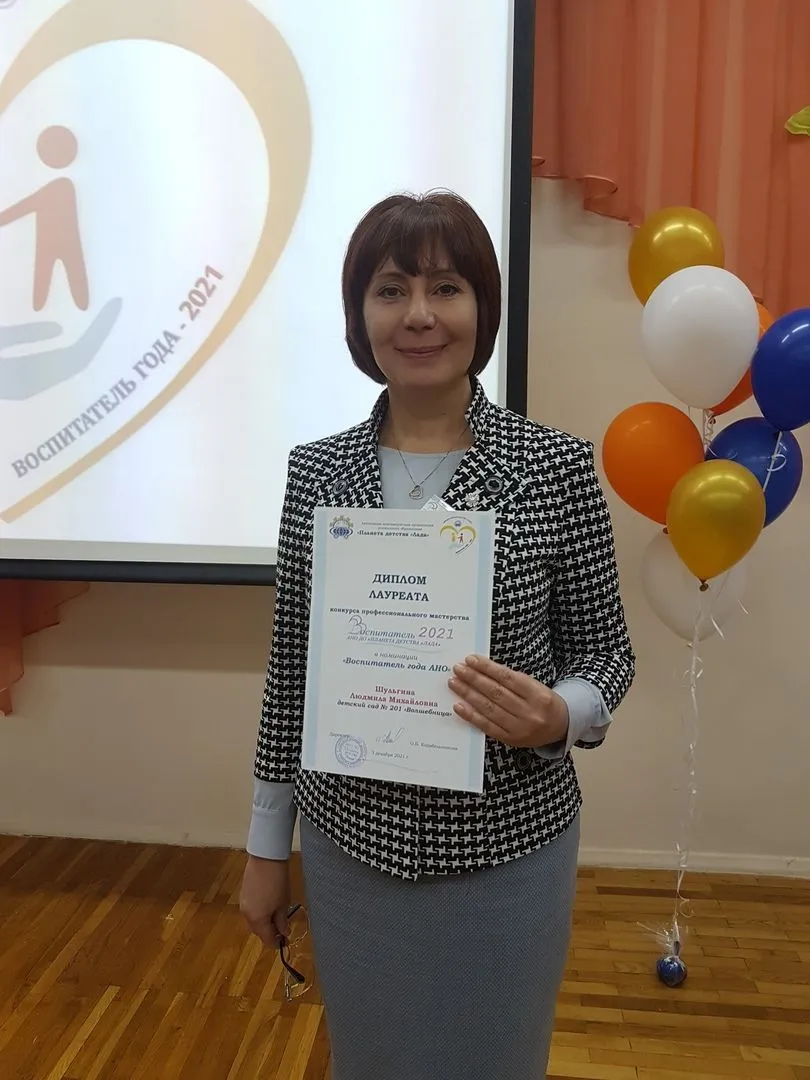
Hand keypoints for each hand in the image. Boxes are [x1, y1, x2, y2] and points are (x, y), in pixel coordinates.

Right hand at [239, 855, 290, 947]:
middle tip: (283, 929)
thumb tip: (284, 933)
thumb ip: (282, 921)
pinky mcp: (243, 894)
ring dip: (264, 922)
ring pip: (254, 921)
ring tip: (277, 916)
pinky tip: (269, 906)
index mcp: (257, 920)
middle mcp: (246, 915)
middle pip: (258, 931)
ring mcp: (243, 904)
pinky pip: (251, 910)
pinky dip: (259, 913)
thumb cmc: (278, 883)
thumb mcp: (283, 904)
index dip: (277, 943)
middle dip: (270, 932)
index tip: (286, 941)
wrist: (266, 859)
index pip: (266, 939)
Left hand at [448, 655, 569, 749]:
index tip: (470, 659)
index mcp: (537, 694)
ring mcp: (519, 728)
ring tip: (454, 683)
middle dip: (474, 679)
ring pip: (489, 708)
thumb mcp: (535, 686)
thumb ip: (511, 679)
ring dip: (468, 694)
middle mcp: (529, 712)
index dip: (487, 668)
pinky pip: (487, 726)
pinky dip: (471, 716)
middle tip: (458, 669)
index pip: (507, 678)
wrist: (561, 726)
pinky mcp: (510, 739)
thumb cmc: (543, 702)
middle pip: (496, 692)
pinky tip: (459, 706)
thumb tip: (482, 669)